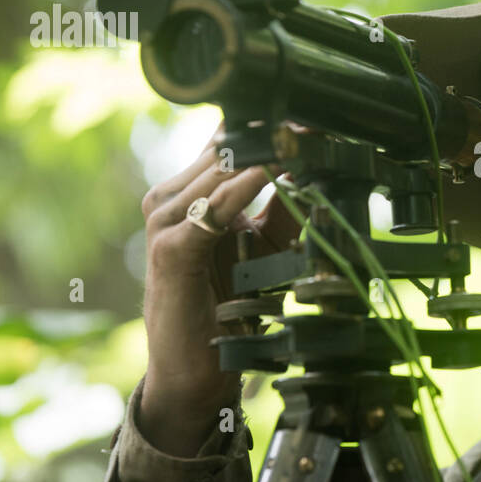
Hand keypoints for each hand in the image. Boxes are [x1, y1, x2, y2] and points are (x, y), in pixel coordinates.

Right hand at [136, 118, 302, 456]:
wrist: (197, 370)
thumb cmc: (229, 307)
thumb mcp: (265, 246)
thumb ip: (285, 206)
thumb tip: (316, 164)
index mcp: (190, 193)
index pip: (225, 142)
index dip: (267, 125)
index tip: (312, 111)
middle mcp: (171, 200)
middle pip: (222, 150)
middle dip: (271, 135)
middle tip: (315, 116)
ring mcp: (164, 223)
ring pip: (216, 172)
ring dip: (262, 154)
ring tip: (299, 135)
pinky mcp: (168, 251)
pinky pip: (211, 210)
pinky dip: (241, 189)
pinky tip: (269, 172)